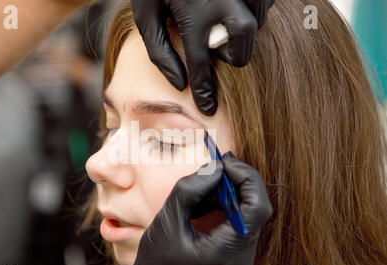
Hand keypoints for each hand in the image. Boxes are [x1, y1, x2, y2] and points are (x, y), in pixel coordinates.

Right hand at [118, 153, 272, 264]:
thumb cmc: (156, 263)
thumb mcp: (167, 221)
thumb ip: (191, 189)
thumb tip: (215, 167)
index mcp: (226, 252)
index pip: (257, 207)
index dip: (246, 178)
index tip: (224, 162)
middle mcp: (242, 258)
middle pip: (255, 208)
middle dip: (235, 183)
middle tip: (212, 171)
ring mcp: (241, 260)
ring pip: (247, 214)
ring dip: (227, 195)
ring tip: (200, 194)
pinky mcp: (236, 258)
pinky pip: (239, 224)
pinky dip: (223, 208)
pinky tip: (202, 207)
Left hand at [131, 0, 274, 115]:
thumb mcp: (146, 13)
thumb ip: (160, 51)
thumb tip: (181, 84)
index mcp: (194, 11)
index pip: (202, 65)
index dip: (205, 91)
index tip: (208, 108)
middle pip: (241, 47)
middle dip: (232, 56)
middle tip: (216, 48)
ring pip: (256, 26)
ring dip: (240, 31)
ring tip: (219, 18)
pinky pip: (263, 6)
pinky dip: (251, 11)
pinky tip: (229, 3)